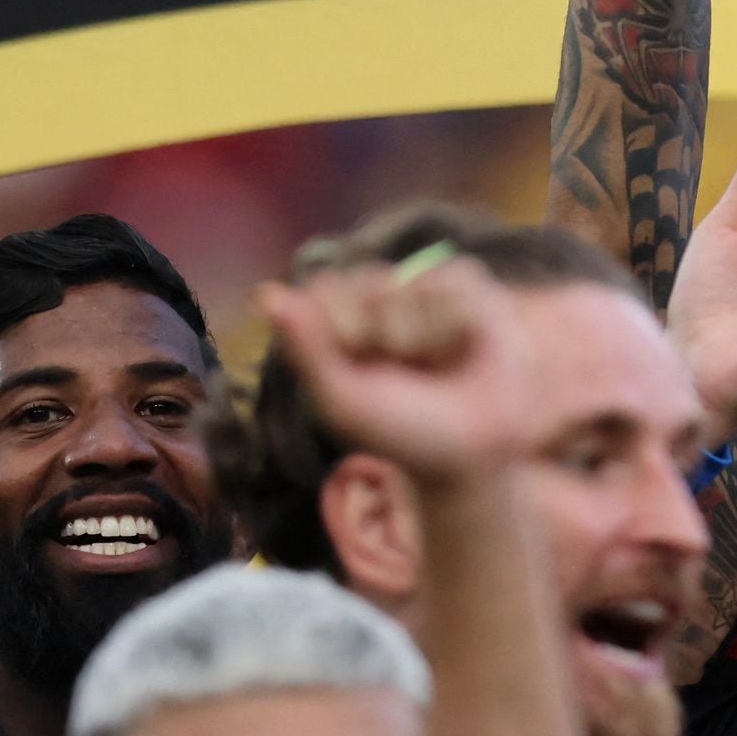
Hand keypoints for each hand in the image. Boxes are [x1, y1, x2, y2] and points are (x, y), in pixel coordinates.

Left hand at [257, 250, 539, 488]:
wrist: (473, 454)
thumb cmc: (400, 430)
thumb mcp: (344, 399)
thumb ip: (306, 347)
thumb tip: (263, 294)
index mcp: (342, 323)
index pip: (324, 290)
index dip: (339, 328)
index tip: (353, 366)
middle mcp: (381, 299)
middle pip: (365, 282)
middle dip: (377, 332)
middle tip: (397, 372)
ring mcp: (424, 289)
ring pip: (410, 284)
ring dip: (421, 335)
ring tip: (436, 365)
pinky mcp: (471, 287)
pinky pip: (453, 281)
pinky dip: (455, 322)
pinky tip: (463, 347)